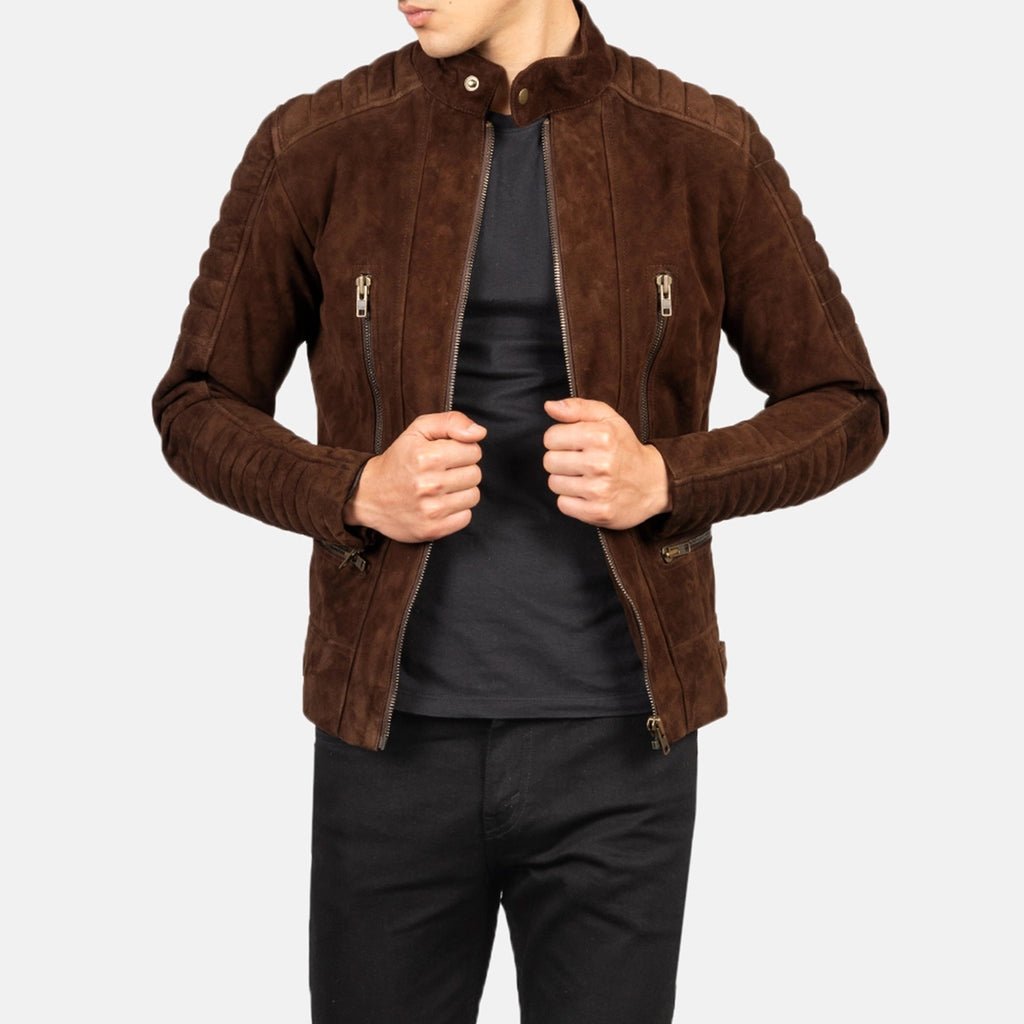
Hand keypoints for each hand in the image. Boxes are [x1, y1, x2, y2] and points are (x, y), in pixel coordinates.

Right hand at [343, 411, 485, 542]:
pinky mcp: (433, 529)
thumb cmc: (398, 460)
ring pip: (473, 496)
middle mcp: (429, 484)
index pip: (473, 451)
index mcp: (427, 457)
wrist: (369, 495)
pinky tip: (440, 504)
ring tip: (441, 489)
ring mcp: (431, 510)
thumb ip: (450, 422)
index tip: (446, 455)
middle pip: (475, 474)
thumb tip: (479, 432)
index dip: (462, 451)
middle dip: (462, 470)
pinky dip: (456, 511)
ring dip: (461, 491)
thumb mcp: (418, 430)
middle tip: (442, 472)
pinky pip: (466, 517)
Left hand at [542, 397, 669, 529]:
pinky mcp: (597, 512)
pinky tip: (588, 494)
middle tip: (581, 462)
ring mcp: (599, 490)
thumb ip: (577, 408)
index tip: (576, 444)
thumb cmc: (625, 448)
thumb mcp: (608, 419)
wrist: (654, 483)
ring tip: (586, 478)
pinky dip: (572, 500)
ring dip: (566, 480)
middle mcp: (600, 463)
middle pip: (549, 461)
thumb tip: (549, 406)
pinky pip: (563, 504)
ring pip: (554, 483)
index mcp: (602, 436)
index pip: (551, 437)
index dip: (560, 439)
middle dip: (561, 460)